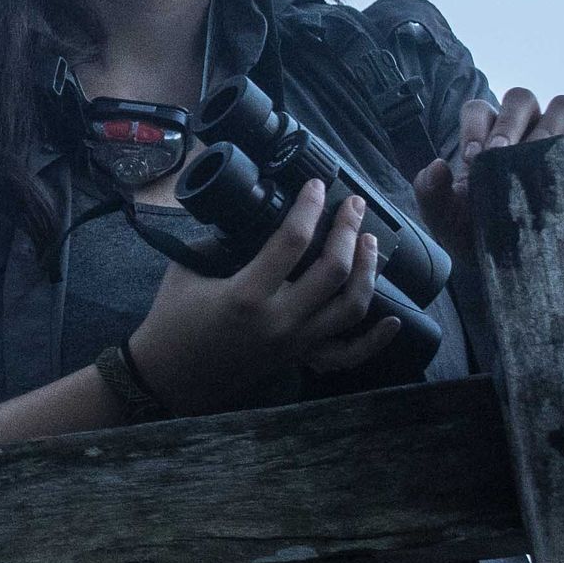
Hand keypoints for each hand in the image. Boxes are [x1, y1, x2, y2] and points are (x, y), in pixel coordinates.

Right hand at [126, 180, 393, 413]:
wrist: (170, 376)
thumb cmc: (173, 319)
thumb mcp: (187, 269)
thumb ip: (221, 242)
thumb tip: (252, 219)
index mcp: (246, 294)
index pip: (292, 241)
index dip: (309, 207)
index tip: (315, 186)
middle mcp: (279, 320)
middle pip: (333, 271)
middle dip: (348, 230)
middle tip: (352, 205)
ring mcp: (295, 343)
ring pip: (351, 307)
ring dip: (366, 270)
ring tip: (369, 241)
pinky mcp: (299, 358)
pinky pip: (347, 355)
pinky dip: (375, 340)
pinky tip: (394, 319)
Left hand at [414, 86, 563, 252]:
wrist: (511, 264)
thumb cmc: (475, 233)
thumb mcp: (445, 219)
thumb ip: (430, 193)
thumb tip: (439, 165)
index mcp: (485, 136)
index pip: (479, 109)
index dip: (475, 125)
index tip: (472, 159)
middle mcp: (523, 130)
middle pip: (521, 98)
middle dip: (511, 120)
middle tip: (501, 152)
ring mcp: (557, 141)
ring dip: (552, 125)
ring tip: (539, 158)